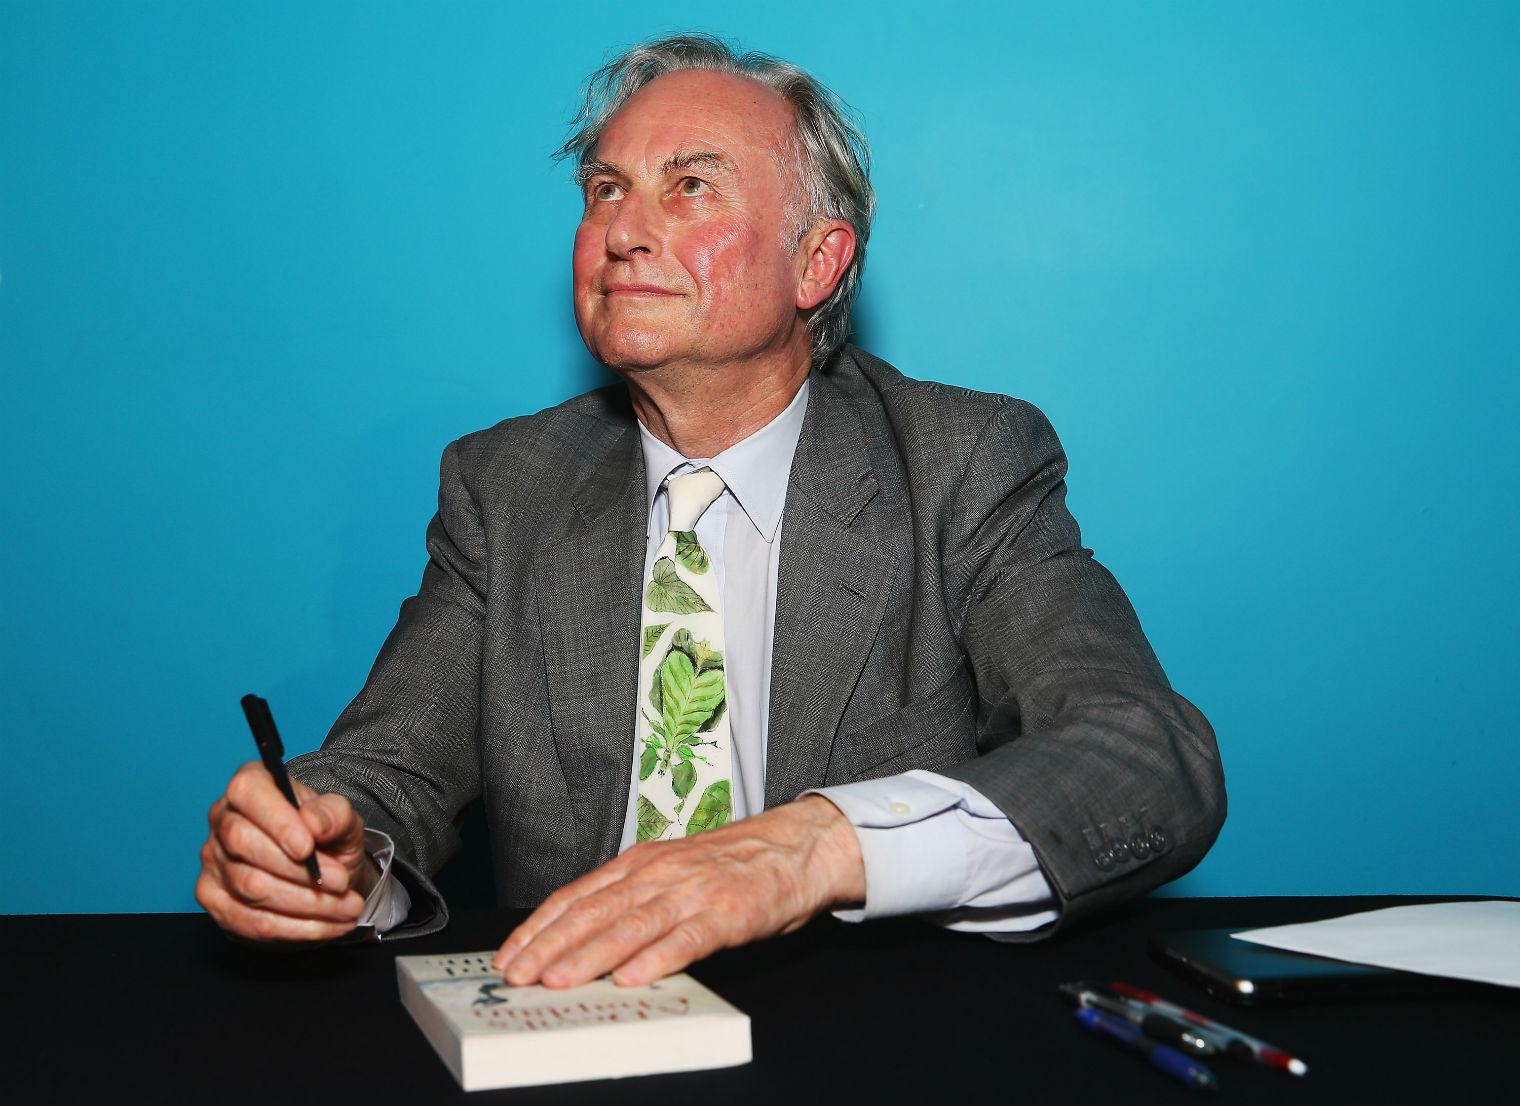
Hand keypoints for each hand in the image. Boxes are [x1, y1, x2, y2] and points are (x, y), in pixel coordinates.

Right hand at [196, 760, 379, 941]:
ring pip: (251, 887)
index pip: (248, 792)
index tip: (308, 848)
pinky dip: (295, 928)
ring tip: (347, 907)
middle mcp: (224, 819)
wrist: (326, 875)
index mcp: (252, 785)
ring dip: (305, 904)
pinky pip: (250, 921)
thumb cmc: (327, 838)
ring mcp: (213, 861)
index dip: (276, 821)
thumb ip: (334, 814)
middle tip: (341, 882)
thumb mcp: (343, 821)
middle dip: (297, 870)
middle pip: (243, 843)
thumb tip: (313, 822)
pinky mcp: (215, 900)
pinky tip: (327, 925)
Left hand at [493, 795, 864, 987]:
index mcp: (639, 863)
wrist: (794, 847)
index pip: (576, 895)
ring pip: (632, 926)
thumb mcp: (670, 872)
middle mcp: (659, 874)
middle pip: (595, 912)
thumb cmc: (731, 866)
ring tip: (559, 981)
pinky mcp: (728, 912)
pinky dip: (658, 958)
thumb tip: (578, 939)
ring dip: (591, 956)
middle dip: (551, 946)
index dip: (538, 927)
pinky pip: (688, 938)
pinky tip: (633, 978)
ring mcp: (693, 892)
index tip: (509, 956)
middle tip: (517, 975)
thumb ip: (630, 899)